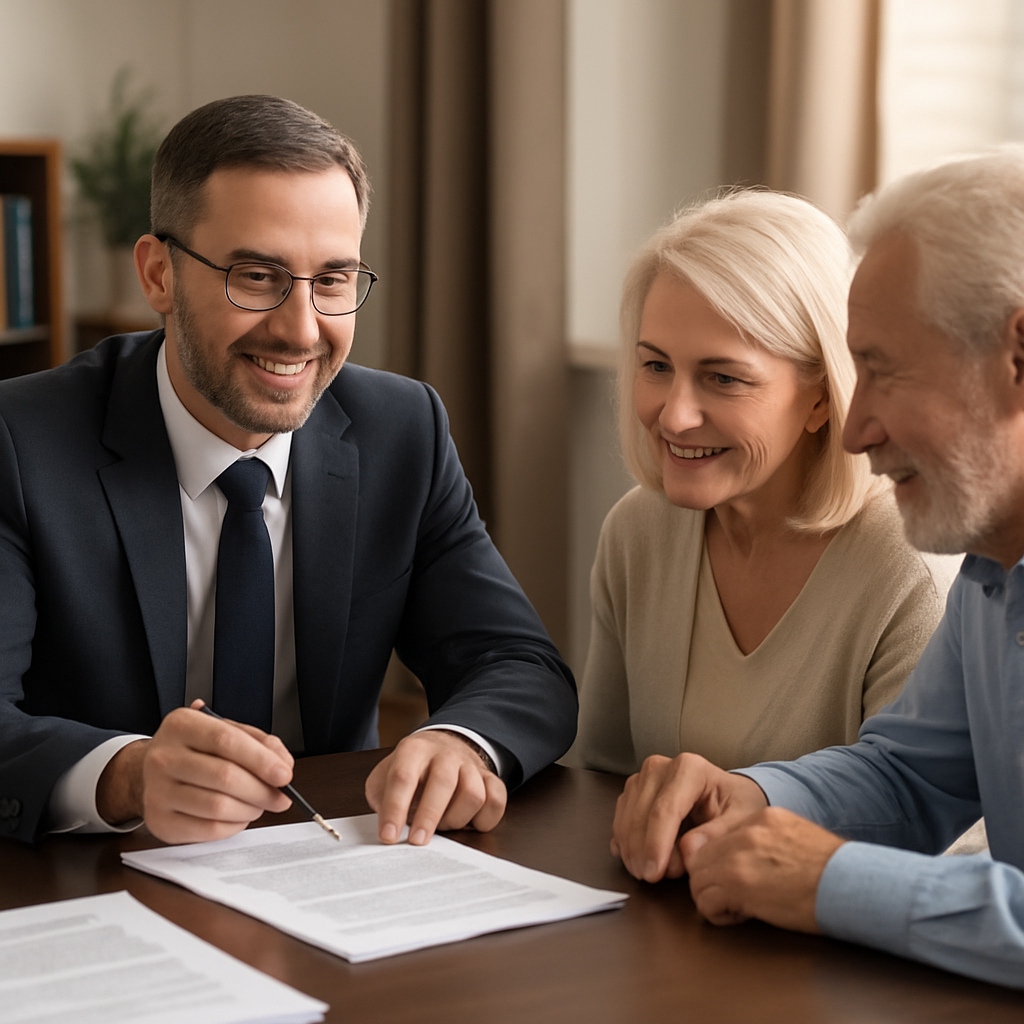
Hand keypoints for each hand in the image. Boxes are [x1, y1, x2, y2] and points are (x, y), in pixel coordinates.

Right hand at [96, 700, 293, 843]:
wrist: (149, 771)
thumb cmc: (196, 749)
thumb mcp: (225, 731)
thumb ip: (259, 742)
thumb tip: (283, 765)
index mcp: (181, 725)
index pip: (227, 741)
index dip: (261, 760)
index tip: (284, 774)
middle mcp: (163, 756)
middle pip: (224, 776)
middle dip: (262, 790)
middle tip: (280, 797)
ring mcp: (157, 791)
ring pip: (218, 807)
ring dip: (250, 809)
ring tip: (259, 804)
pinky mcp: (159, 821)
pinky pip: (208, 830)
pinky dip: (233, 825)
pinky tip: (239, 816)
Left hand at [365, 730, 506, 845]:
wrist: (444, 746)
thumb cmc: (410, 771)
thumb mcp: (385, 777)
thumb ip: (381, 799)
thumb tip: (388, 828)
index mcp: (413, 750)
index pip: (403, 777)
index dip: (394, 808)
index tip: (389, 836)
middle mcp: (444, 754)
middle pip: (442, 782)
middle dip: (429, 816)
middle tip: (417, 841)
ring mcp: (470, 765)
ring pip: (473, 794)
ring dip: (456, 819)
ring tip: (443, 825)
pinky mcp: (490, 778)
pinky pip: (496, 801)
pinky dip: (485, 819)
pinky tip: (469, 823)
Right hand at [611, 753, 767, 881]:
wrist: (726, 794)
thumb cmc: (734, 804)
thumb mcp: (741, 818)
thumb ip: (718, 833)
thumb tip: (689, 851)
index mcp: (689, 768)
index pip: (664, 810)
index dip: (656, 844)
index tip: (654, 873)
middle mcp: (660, 767)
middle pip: (640, 814)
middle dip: (643, 852)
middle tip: (653, 879)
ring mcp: (642, 778)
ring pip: (626, 818)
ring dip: (632, 850)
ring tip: (649, 872)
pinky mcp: (632, 791)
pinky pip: (619, 819)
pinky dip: (624, 843)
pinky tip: (634, 860)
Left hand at [684, 807, 844, 931]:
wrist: (854, 886)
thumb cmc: (835, 874)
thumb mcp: (797, 839)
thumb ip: (766, 841)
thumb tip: (747, 860)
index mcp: (761, 817)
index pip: (715, 837)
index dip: (720, 863)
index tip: (736, 879)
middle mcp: (746, 830)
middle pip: (700, 856)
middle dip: (711, 880)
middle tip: (736, 897)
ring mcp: (739, 854)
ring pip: (698, 879)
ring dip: (713, 898)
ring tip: (741, 907)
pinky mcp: (738, 882)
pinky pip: (705, 902)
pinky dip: (719, 915)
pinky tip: (744, 915)